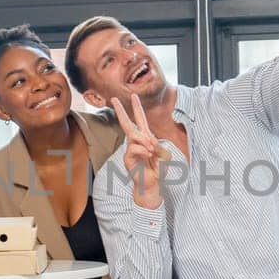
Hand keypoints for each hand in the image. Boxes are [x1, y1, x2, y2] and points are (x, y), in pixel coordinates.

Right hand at [110, 93, 167, 208]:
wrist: (153, 183)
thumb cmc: (158, 168)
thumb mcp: (164, 154)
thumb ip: (157, 144)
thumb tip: (147, 140)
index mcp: (146, 138)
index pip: (140, 120)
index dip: (137, 108)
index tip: (133, 95)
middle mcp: (136, 142)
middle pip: (127, 123)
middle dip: (121, 111)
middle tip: (114, 99)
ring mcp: (130, 149)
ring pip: (135, 136)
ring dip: (145, 141)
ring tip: (152, 151)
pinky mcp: (127, 158)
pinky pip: (134, 148)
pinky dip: (144, 151)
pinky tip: (148, 156)